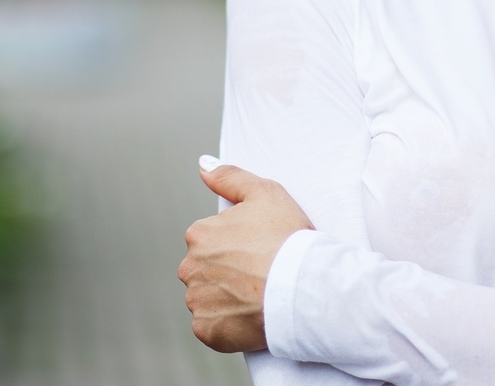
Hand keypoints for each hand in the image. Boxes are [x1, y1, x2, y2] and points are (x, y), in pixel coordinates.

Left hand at [179, 156, 313, 352]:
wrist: (304, 287)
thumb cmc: (288, 238)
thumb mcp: (265, 193)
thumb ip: (229, 177)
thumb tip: (203, 164)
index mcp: (199, 234)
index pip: (208, 239)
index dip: (235, 244)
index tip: (258, 249)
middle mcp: (190, 267)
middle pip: (204, 269)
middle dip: (226, 271)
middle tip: (258, 272)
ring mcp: (197, 301)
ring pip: (207, 297)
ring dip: (226, 297)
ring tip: (257, 294)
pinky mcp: (207, 330)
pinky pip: (211, 326)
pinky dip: (227, 323)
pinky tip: (250, 314)